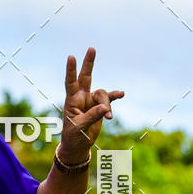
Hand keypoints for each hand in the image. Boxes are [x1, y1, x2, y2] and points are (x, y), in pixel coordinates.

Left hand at [60, 47, 123, 163]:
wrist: (78, 145)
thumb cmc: (73, 136)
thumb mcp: (79, 127)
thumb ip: (92, 116)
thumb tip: (105, 108)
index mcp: (72, 100)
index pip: (70, 82)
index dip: (71, 70)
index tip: (71, 57)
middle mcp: (81, 97)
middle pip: (86, 77)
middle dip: (88, 63)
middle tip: (91, 48)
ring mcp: (91, 101)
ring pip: (102, 95)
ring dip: (107, 104)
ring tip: (109, 116)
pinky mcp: (100, 107)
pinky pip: (110, 99)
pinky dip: (115, 96)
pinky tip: (121, 94)